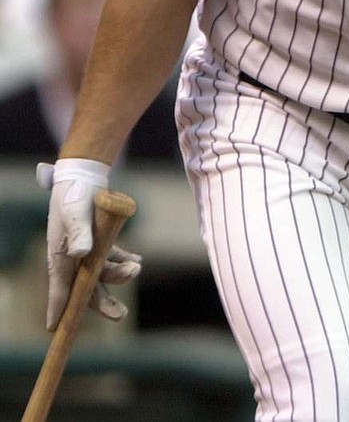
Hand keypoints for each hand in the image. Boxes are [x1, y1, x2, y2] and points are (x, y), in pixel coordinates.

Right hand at [37, 159, 141, 330]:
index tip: (54, 329)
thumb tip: (80, 254)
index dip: (58, 308)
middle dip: (103, 302)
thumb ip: (79, 233)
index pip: (59, 288)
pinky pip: (113, 256)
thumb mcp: (75, 212)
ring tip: (136, 267)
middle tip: (120, 315)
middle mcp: (73, 258)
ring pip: (103, 272)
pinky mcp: (100, 240)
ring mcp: (87, 250)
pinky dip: (125, 259)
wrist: (84, 176)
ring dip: (120, 273)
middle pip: (86, 288)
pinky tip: (137, 259)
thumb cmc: (74, 195)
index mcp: (60, 256)